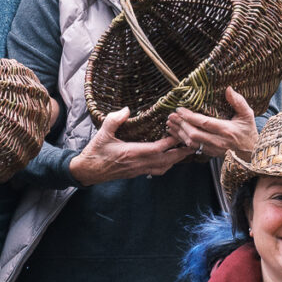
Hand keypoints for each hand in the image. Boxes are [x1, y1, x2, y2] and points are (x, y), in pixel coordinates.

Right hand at [67, 110, 190, 185]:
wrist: (87, 171)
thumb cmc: (95, 152)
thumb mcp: (102, 133)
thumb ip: (115, 120)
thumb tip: (127, 109)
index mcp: (131, 153)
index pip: (158, 148)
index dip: (171, 141)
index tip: (180, 131)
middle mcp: (138, 163)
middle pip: (166, 160)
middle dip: (181, 152)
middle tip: (193, 144)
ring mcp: (138, 170)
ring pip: (163, 168)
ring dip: (176, 160)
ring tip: (185, 150)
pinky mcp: (136, 173)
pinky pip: (156, 171)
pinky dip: (166, 165)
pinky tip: (169, 159)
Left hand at [166, 88, 258, 160]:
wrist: (252, 153)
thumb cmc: (248, 132)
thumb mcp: (247, 114)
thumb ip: (238, 101)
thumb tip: (228, 89)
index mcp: (227, 130)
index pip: (204, 123)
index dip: (190, 116)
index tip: (180, 109)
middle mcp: (218, 141)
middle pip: (194, 134)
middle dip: (181, 124)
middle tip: (171, 116)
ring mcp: (213, 149)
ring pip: (191, 142)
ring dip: (179, 133)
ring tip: (170, 124)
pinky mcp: (209, 153)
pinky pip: (193, 148)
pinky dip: (183, 140)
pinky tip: (176, 133)